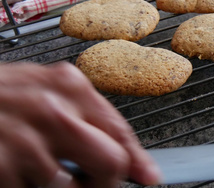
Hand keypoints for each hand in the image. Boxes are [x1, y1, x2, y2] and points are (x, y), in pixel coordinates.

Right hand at [0, 62, 160, 187]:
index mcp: (68, 86)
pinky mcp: (3, 168)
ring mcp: (26, 143)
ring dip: (62, 187)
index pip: (119, 129)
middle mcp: (53, 112)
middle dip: (107, 182)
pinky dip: (26, 187)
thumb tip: (127, 157)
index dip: (137, 159)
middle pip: (109, 162)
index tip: (149, 177)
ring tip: (38, 171)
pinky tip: (13, 169)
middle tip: (92, 183)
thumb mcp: (42, 89)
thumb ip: (85, 115)